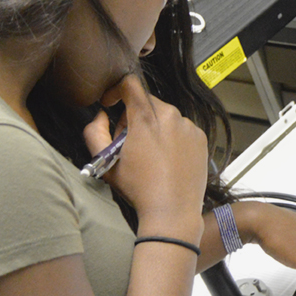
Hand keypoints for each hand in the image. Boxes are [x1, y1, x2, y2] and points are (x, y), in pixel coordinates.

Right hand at [84, 75, 207, 240]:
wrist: (172, 211)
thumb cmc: (139, 188)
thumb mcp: (106, 161)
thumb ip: (94, 131)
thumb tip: (101, 115)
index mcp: (146, 118)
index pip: (130, 84)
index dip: (117, 90)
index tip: (112, 103)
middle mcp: (171, 116)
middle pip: (147, 103)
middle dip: (134, 116)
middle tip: (129, 142)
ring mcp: (188, 127)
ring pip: (165, 116)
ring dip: (154, 127)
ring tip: (150, 155)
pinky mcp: (200, 138)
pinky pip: (181, 128)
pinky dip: (172, 137)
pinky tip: (167, 159)